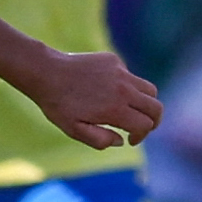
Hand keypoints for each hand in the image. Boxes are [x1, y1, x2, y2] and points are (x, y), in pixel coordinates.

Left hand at [29, 49, 163, 149]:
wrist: (46, 72)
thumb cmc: (58, 105)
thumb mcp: (74, 130)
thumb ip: (100, 140)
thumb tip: (121, 140)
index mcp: (115, 109)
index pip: (145, 125)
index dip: (141, 136)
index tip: (130, 140)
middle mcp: (123, 89)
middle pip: (155, 107)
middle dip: (153, 121)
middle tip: (141, 127)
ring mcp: (120, 72)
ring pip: (149, 90)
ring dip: (146, 103)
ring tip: (132, 111)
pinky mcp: (114, 61)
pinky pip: (131, 76)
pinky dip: (129, 87)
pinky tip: (108, 92)